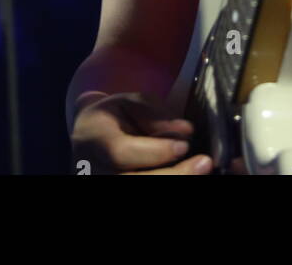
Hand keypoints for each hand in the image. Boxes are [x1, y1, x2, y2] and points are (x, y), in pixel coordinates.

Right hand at [70, 92, 212, 174]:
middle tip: (204, 164)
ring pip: (141, 188)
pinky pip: (148, 189)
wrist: (87, 136)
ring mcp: (103, 182)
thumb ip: (154, 115)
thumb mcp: (129, 102)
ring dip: (176, 180)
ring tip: (201, 170)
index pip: (122, 153)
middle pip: (133, 181)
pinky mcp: (117, 187)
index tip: (183, 146)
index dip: (154, 152)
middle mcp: (95, 170)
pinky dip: (173, 181)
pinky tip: (188, 175)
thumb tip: (186, 130)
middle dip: (174, 175)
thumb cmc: (112, 116)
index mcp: (95, 139)